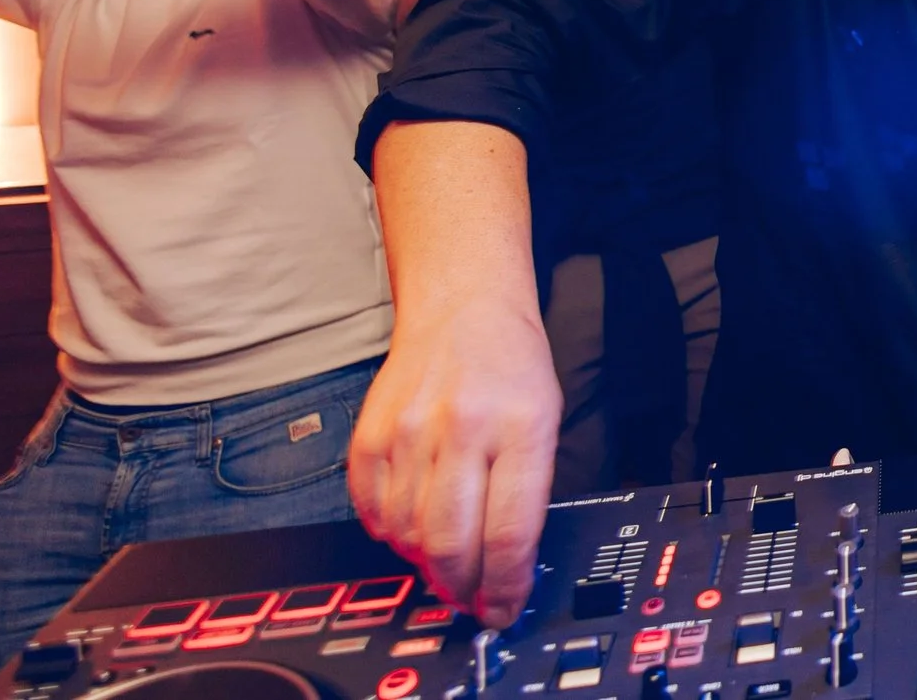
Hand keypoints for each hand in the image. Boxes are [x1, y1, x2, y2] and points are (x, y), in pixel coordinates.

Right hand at [349, 291, 561, 624]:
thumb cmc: (511, 366)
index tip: (505, 608)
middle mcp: (463, 429)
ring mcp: (409, 432)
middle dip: (462, 588)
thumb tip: (504, 567)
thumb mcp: (546, 420)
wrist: (460, 308)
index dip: (505, 586)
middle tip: (470, 596)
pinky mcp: (369, 437)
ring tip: (445, 559)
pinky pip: (372, 513)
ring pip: (408, 537)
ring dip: (426, 564)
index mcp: (521, 426)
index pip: (510, 532)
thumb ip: (526, 493)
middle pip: (450, 545)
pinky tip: (413, 525)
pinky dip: (392, 534)